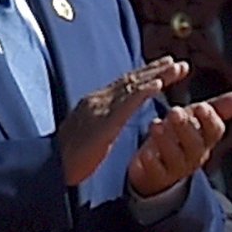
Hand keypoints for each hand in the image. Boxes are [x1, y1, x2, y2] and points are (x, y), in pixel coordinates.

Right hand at [59, 58, 181, 186]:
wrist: (50, 168)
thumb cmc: (70, 157)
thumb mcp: (93, 133)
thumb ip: (105, 121)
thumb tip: (114, 118)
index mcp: (97, 103)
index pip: (126, 85)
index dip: (148, 75)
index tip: (168, 67)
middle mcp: (98, 100)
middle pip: (132, 80)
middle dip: (157, 70)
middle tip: (180, 63)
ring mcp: (100, 109)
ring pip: (133, 87)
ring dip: (157, 75)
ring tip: (177, 68)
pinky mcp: (103, 122)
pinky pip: (126, 104)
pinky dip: (143, 92)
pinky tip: (158, 85)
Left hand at [127, 89, 231, 197]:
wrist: (158, 172)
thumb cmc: (180, 139)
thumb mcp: (196, 121)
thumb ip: (218, 109)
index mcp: (205, 140)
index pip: (214, 131)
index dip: (209, 120)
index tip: (201, 106)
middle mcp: (194, 156)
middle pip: (195, 145)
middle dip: (186, 127)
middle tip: (175, 111)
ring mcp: (175, 169)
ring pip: (175, 157)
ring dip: (166, 141)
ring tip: (156, 124)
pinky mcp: (156, 177)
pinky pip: (156, 172)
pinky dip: (151, 162)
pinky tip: (146, 153)